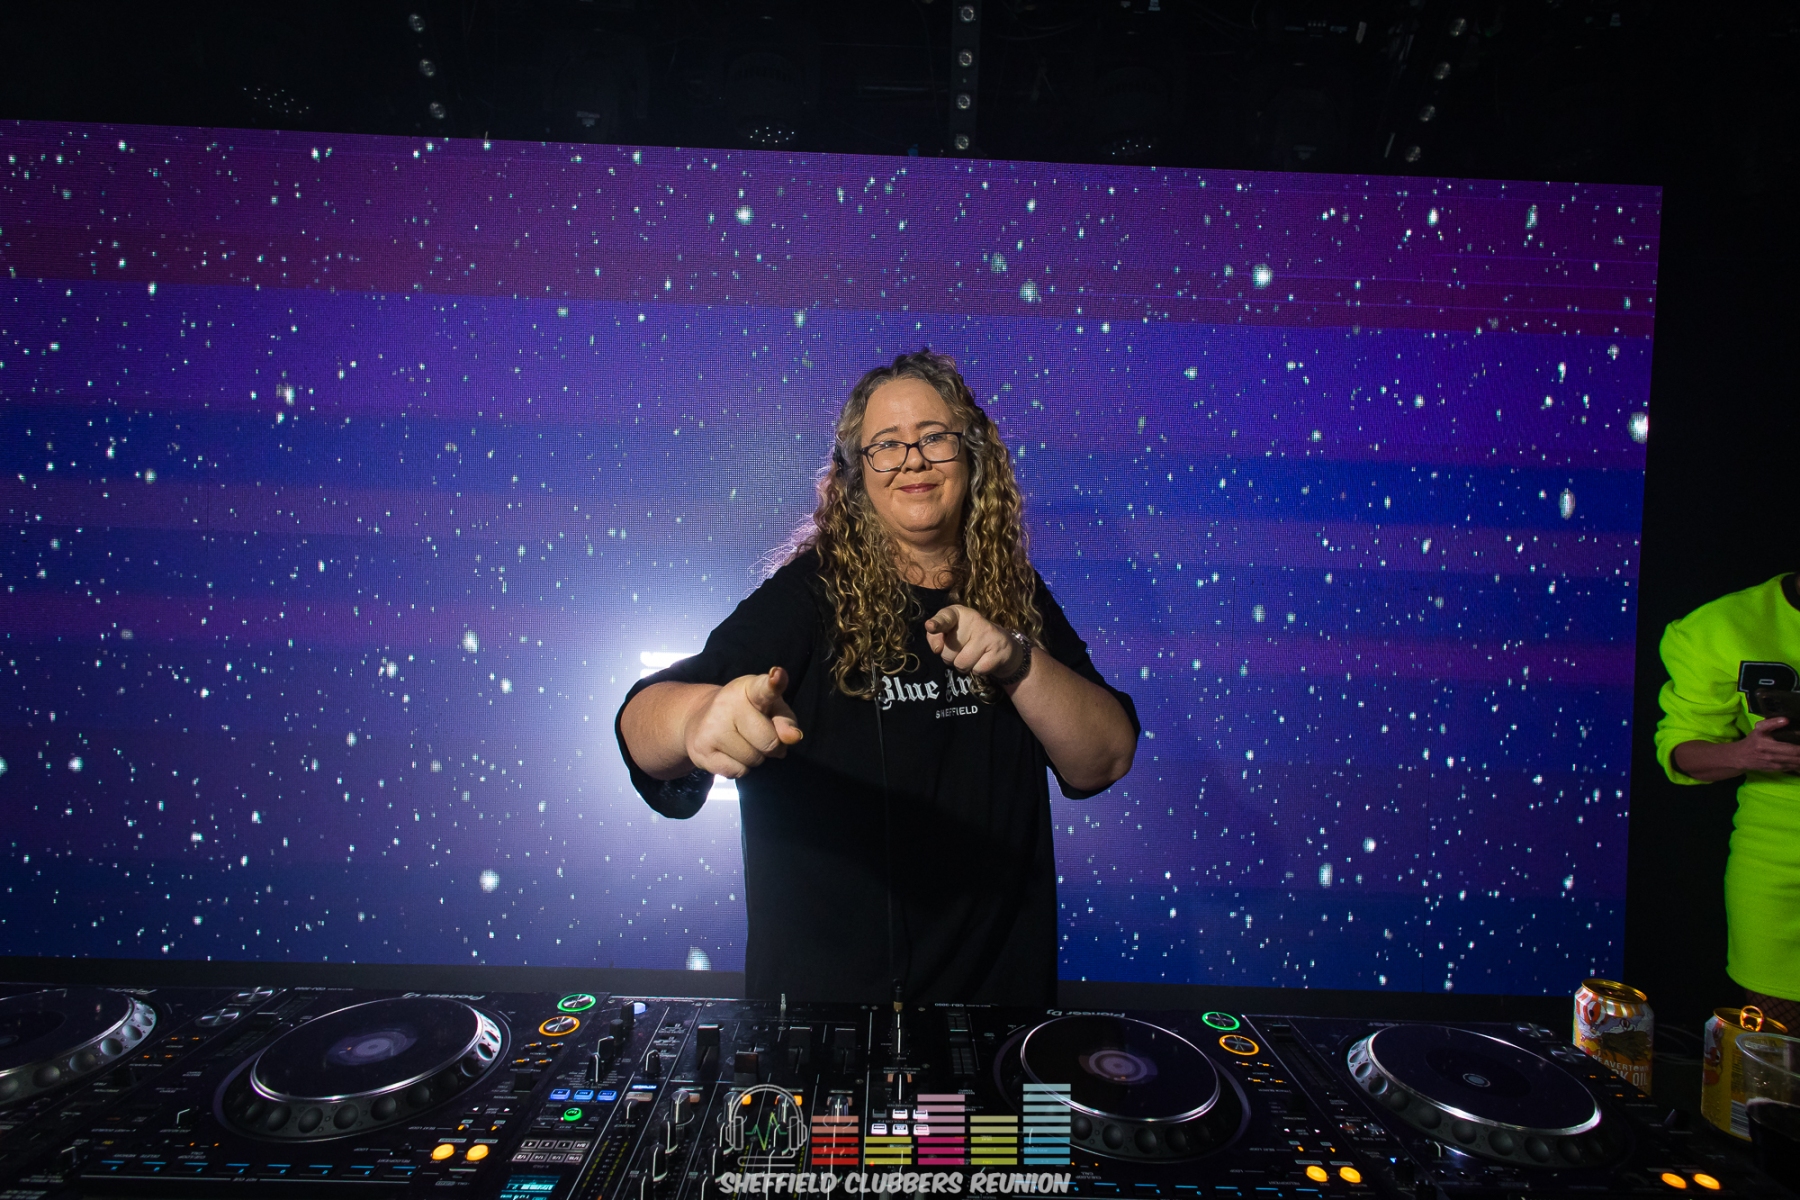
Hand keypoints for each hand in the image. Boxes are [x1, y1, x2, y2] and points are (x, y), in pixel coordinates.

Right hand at [681, 667, 802, 778]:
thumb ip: (786, 720)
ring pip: (753, 760)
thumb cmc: (747, 713)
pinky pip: (737, 772)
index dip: (773, 683)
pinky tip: (730, 753)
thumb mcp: (770, 709)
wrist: (699, 720)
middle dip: (772, 746)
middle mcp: (727, 704)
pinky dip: (740, 768)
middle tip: (760, 736)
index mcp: (749, 688)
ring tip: (743, 743)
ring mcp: (712, 728)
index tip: (777, 675)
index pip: (763, 688)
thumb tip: (793, 737)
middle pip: (769, 741)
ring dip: (755, 757)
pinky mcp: (702, 751)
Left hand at [925, 605, 1024, 678]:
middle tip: (963, 649)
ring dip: (964, 666)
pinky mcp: (998, 649)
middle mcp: (974, 619)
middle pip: (947, 652)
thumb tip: (937, 648)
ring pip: (961, 664)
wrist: (1001, 645)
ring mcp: (988, 633)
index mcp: (958, 613)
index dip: (937, 623)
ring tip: (973, 655)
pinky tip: (984, 659)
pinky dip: (978, 670)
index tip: (931, 626)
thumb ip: (935, 638)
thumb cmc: (967, 638)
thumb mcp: (948, 634)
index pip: (945, 618)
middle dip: (951, 657)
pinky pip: (977, 670)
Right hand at [1732, 717, 1799, 773]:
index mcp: (1767, 745)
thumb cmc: (1753, 741)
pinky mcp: (1778, 769)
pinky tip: (1799, 758)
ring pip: (1797, 763)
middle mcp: (1772, 756)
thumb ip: (1771, 723)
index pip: (1792, 748)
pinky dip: (1799, 763)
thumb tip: (1786, 720)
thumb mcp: (1758, 729)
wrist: (1741, 757)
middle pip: (1796, 756)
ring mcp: (1775, 764)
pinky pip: (1794, 767)